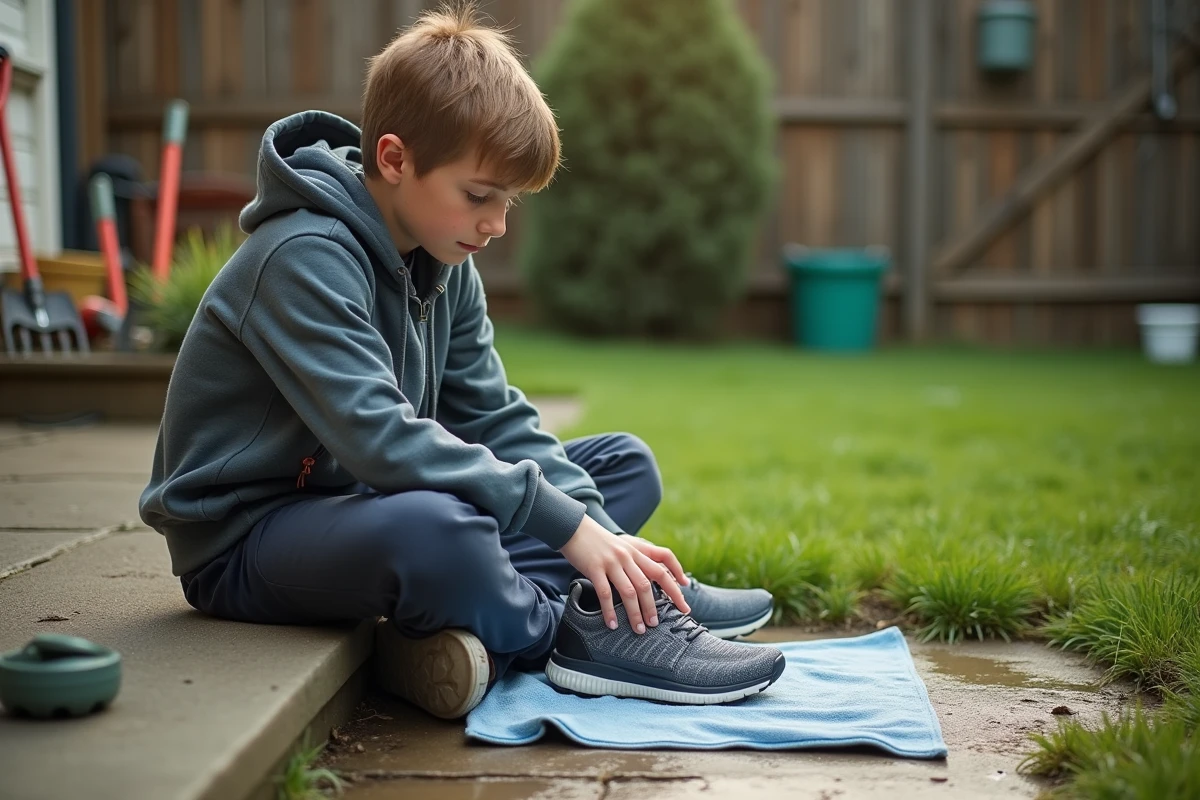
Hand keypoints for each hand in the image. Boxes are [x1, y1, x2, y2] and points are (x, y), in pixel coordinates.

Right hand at [559, 516, 690, 634]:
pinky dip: (610, 611)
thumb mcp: (622, 544)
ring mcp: (612, 562)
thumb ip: (636, 557)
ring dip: (636, 613)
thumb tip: (649, 577)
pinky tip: (612, 624)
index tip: (685, 590)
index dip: (677, 573)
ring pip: (630, 592)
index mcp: (636, 549)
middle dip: (655, 606)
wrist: (573, 528)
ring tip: (639, 629)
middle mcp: (628, 556)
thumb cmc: (598, 540)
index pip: (664, 558)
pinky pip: (605, 594)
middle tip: (658, 623)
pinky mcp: (595, 568)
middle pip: (648, 583)